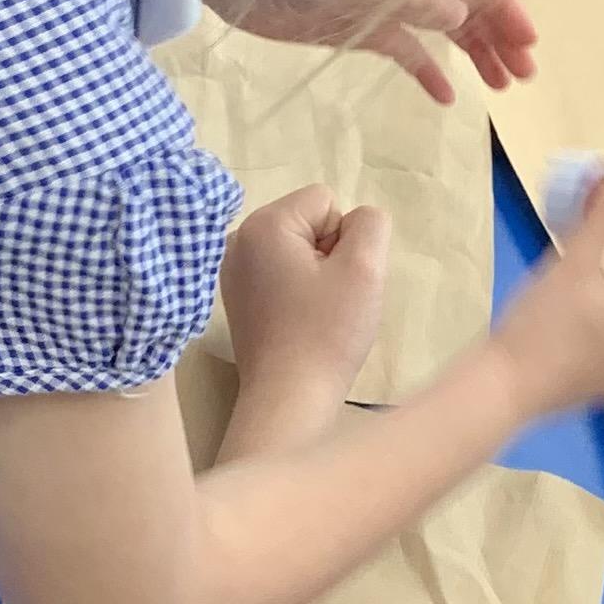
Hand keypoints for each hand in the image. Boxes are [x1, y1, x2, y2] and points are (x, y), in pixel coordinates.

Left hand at [209, 0, 536, 103]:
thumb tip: (463, 15)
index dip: (505, 13)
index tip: (528, 47)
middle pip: (468, 7)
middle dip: (498, 38)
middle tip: (522, 77)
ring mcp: (390, 4)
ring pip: (445, 29)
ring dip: (474, 56)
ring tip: (500, 88)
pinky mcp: (366, 29)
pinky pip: (407, 50)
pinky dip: (428, 71)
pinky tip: (447, 98)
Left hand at [222, 187, 389, 409]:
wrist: (288, 400)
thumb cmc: (326, 335)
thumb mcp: (365, 269)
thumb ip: (371, 225)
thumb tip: (358, 223)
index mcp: (264, 223)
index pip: (326, 202)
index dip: (345, 241)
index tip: (337, 283)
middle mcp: (239, 239)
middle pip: (308, 226)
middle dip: (328, 257)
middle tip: (329, 304)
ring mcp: (232, 271)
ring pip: (296, 253)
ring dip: (315, 277)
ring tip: (314, 316)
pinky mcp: (237, 300)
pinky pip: (280, 278)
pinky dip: (296, 295)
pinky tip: (298, 325)